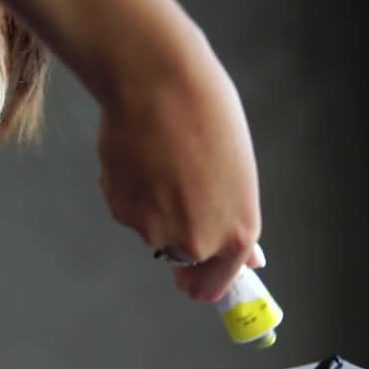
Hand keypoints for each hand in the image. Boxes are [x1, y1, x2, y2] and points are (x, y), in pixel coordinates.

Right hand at [97, 62, 263, 302]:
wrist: (157, 81)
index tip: (193, 274)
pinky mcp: (120, 210)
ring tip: (163, 158)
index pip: (212, 286)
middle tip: (178, 188)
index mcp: (236, 232)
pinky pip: (127, 208)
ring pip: (152, 228)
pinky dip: (131, 189)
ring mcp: (154, 229)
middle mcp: (195, 241)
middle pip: (179, 256)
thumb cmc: (206, 114)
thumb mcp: (238, 170)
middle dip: (178, 231)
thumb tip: (249, 257)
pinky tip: (141, 154)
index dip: (203, 282)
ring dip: (154, 204)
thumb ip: (235, 218)